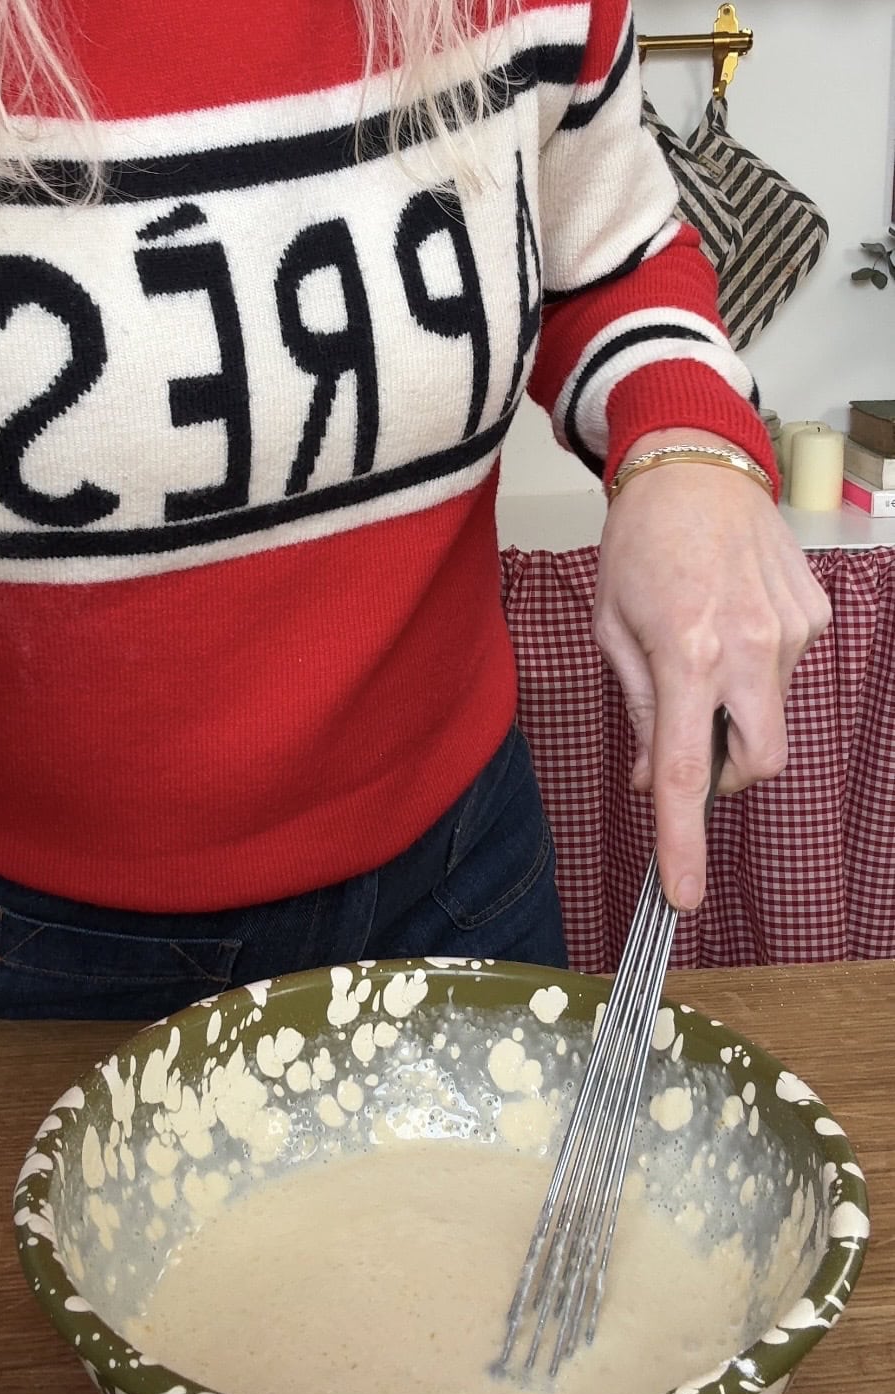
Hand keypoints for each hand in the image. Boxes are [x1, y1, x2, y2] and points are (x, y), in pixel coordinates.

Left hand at [592, 436, 830, 910]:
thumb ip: (638, 711)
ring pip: (771, 716)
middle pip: (758, 763)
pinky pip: (785, 671)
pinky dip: (756, 671)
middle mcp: (749, 648)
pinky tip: (731, 622)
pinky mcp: (813, 614)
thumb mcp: (612, 631)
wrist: (697, 465)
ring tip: (704, 652)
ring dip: (736, 712)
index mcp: (687, 655)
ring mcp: (791, 631)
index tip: (682, 895)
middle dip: (726, 778)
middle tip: (691, 748)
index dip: (684, 841)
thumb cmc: (640, 546)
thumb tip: (655, 779)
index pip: (689, 772)